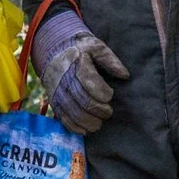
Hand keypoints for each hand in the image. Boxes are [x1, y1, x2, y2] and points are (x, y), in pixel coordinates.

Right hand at [33, 10, 127, 134]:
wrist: (53, 50)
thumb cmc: (80, 50)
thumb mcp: (97, 47)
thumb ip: (111, 60)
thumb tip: (125, 75)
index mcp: (77, 63)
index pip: (89, 81)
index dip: (103, 92)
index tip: (110, 95)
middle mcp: (65, 79)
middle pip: (82, 100)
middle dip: (98, 110)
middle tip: (108, 112)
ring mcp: (57, 92)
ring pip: (73, 112)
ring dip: (88, 122)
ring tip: (99, 124)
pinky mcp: (54, 101)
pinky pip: (63, 118)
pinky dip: (74, 127)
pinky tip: (85, 130)